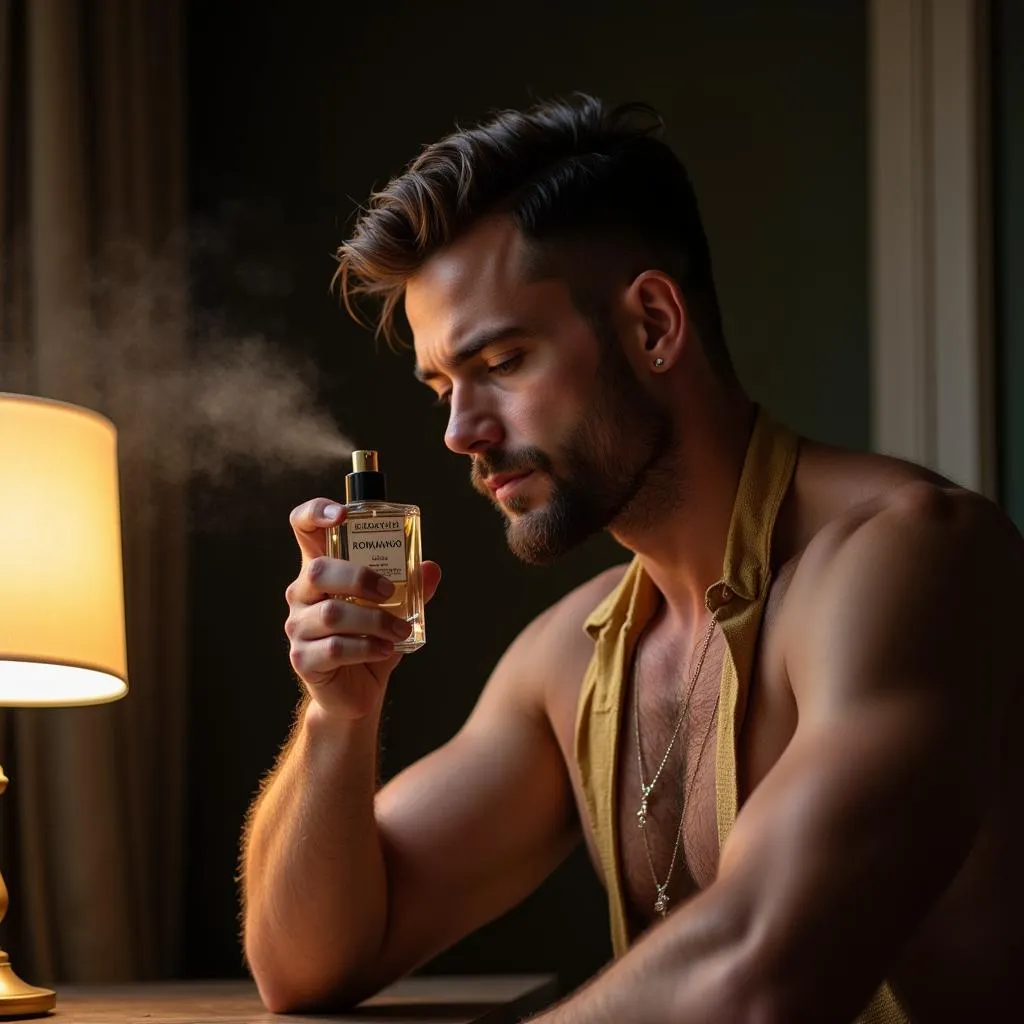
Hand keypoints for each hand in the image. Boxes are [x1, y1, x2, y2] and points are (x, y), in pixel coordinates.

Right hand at [284, 498, 441, 719]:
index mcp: (321, 569)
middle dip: (360, 577)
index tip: (343, 514)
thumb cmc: (371, 639)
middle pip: (319, 570)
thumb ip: (413, 588)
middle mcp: (302, 593)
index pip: (303, 527)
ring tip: (399, 630)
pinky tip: (385, 649)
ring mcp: (298, 626)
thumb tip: (431, 568)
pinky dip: (367, 647)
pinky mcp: (303, 659)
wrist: (358, 690)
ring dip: (374, 620)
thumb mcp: (396, 610)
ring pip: (331, 613)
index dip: (316, 512)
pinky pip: (334, 648)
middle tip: (390, 591)